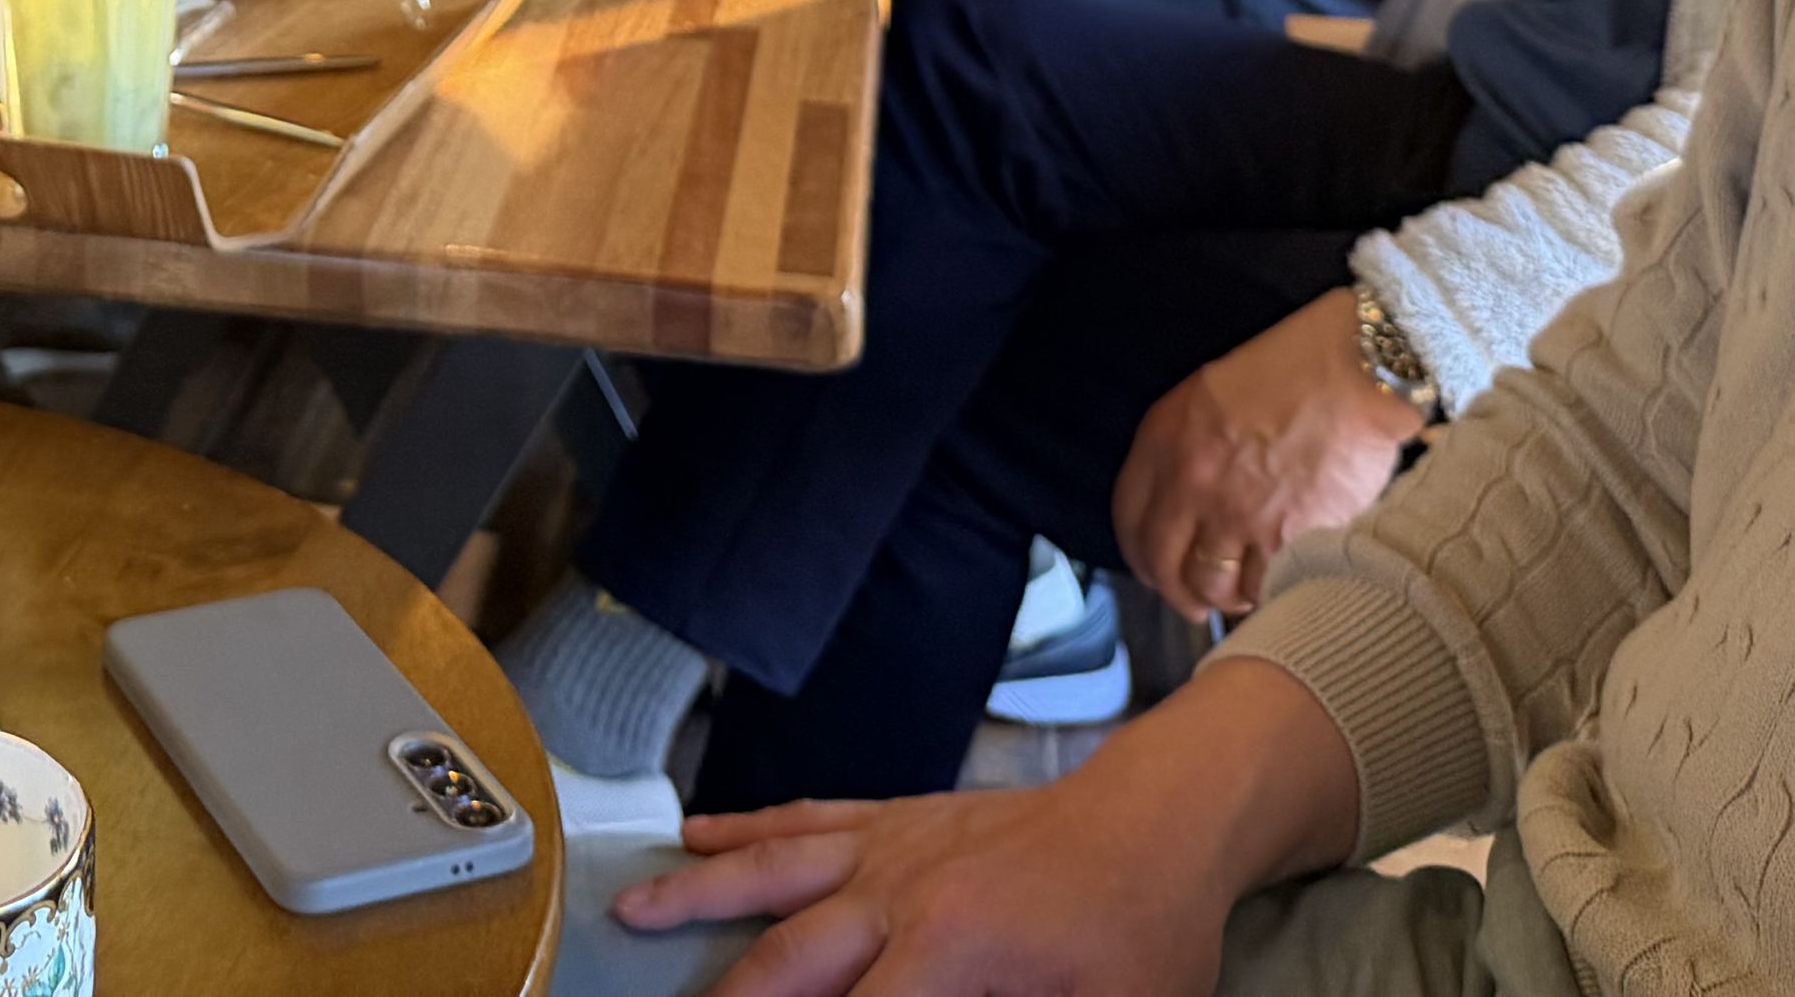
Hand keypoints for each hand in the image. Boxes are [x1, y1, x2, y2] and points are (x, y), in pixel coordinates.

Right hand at [607, 782, 1236, 996]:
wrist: (1160, 821)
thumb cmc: (1144, 934)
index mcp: (947, 955)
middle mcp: (900, 894)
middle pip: (787, 956)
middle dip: (722, 995)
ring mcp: (895, 846)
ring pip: (775, 869)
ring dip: (700, 893)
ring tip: (634, 909)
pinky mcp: (904, 816)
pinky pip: (813, 818)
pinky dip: (752, 825)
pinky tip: (704, 829)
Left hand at [1113, 290, 1421, 620]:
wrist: (1354, 373)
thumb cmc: (1289, 370)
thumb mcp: (1206, 394)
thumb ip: (1183, 448)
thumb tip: (1180, 500)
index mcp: (1165, 441)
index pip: (1128, 519)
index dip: (1140, 553)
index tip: (1154, 566)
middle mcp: (1192, 485)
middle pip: (1163, 566)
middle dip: (1175, 591)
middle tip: (1193, 602)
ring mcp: (1240, 517)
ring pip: (1212, 587)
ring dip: (1223, 597)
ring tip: (1240, 593)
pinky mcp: (1289, 541)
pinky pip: (1265, 589)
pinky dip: (1269, 593)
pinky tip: (1278, 582)